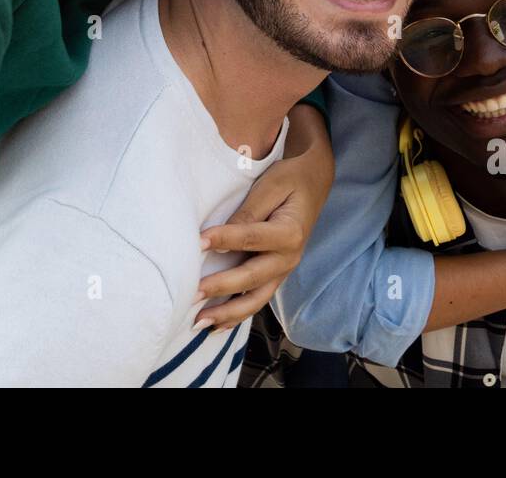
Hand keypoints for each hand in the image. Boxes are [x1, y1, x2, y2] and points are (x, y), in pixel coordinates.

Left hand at [192, 103, 332, 330]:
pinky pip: (257, 299)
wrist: (313, 182)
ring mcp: (284, 270)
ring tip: (199, 322)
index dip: (223, 240)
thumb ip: (247, 212)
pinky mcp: (276, 275)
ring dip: (227, 313)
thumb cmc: (289, 180)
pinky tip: (216, 325)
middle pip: (251, 277)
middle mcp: (289, 257)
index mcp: (290, 232)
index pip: (251, 239)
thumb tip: (218, 236)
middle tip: (192, 294)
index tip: (197, 242)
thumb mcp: (270, 186)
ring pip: (255, 299)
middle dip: (220, 287)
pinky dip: (237, 314)